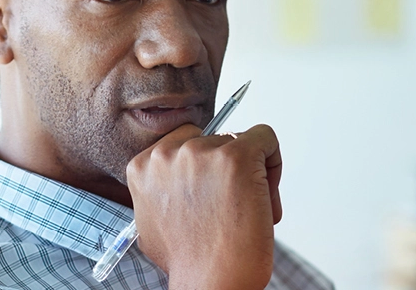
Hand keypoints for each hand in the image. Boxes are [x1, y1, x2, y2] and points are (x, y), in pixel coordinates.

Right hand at [125, 124, 282, 289]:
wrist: (209, 281)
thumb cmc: (188, 260)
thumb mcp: (152, 218)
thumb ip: (161, 190)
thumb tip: (178, 182)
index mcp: (143, 166)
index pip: (181, 142)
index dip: (201, 168)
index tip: (212, 194)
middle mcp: (168, 153)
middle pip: (210, 140)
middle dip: (224, 169)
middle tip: (233, 204)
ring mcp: (202, 152)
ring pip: (239, 141)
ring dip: (250, 172)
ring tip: (249, 208)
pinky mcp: (237, 156)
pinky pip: (265, 138)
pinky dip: (272, 161)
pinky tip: (266, 195)